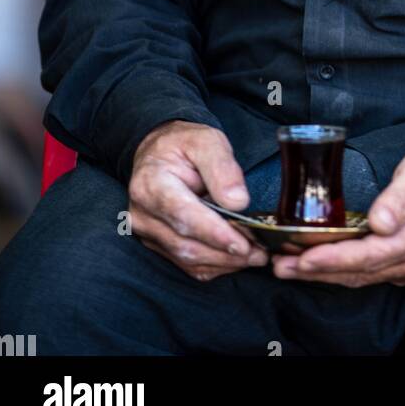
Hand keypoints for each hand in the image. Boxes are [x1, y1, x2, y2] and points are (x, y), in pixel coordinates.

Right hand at [127, 120, 269, 280]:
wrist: (159, 154)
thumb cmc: (183, 145)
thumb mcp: (206, 140)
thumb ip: (222, 167)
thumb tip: (237, 202)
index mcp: (151, 184)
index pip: (183, 215)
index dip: (215, 233)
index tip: (243, 243)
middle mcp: (143, 214)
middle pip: (186, 245)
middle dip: (226, 253)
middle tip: (260, 252)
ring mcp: (148, 234)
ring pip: (188, 260)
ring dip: (225, 262)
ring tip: (256, 255)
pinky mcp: (158, 245)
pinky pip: (187, 265)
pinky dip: (215, 265)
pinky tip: (236, 257)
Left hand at [270, 140, 404, 287]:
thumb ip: (402, 197)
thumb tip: (379, 223)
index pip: (368, 255)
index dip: (332, 258)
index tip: (301, 256)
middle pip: (359, 273)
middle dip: (316, 271)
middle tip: (279, 266)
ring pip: (363, 277)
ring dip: (325, 274)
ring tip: (290, 267)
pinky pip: (371, 273)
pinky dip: (342, 270)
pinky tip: (322, 263)